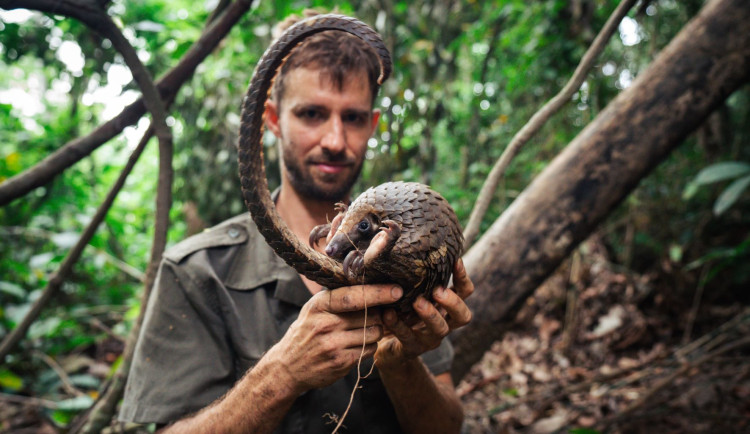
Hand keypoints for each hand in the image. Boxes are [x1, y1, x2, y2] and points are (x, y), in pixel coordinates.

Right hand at [266, 283, 403, 393]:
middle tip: (376, 314)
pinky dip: (370, 347)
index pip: (354, 296)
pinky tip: (358, 344)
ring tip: (363, 331)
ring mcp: (333, 345)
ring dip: (376, 332)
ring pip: (374, 333)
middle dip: (379, 314)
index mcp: (320, 305)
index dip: (378, 292)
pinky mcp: (341, 363)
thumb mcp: (314, 308)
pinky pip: (370, 350)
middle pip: (371, 315)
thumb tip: (369, 280)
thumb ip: (337, 296)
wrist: (288, 367)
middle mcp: (326, 324)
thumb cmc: (306, 332)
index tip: (397, 290)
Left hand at [375, 259, 473, 366]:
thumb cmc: (401, 308)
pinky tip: (388, 314)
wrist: (388, 345)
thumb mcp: (411, 290)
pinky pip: (408, 338)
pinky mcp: (412, 348)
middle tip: (438, 290)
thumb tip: (404, 237)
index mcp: (447, 306)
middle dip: (453, 302)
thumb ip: (415, 274)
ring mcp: (430, 338)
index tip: (455, 260)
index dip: (463, 277)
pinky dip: (398, 325)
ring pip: (440, 329)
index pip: (465, 292)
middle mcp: (445, 322)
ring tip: (417, 302)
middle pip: (463, 316)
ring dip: (430, 315)